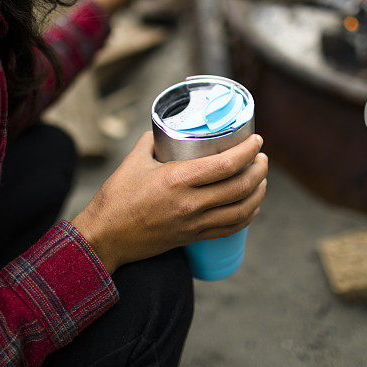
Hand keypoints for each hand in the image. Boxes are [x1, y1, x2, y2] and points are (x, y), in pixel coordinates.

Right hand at [71, 132, 267, 273]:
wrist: (105, 238)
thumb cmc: (116, 198)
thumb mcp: (133, 162)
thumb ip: (151, 141)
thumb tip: (164, 128)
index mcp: (177, 179)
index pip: (226, 164)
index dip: (248, 151)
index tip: (257, 141)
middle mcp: (190, 203)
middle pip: (240, 187)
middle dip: (259, 170)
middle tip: (262, 158)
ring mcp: (194, 223)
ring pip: (241, 210)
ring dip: (258, 193)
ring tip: (261, 179)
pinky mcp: (192, 237)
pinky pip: (229, 228)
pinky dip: (247, 216)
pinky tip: (252, 206)